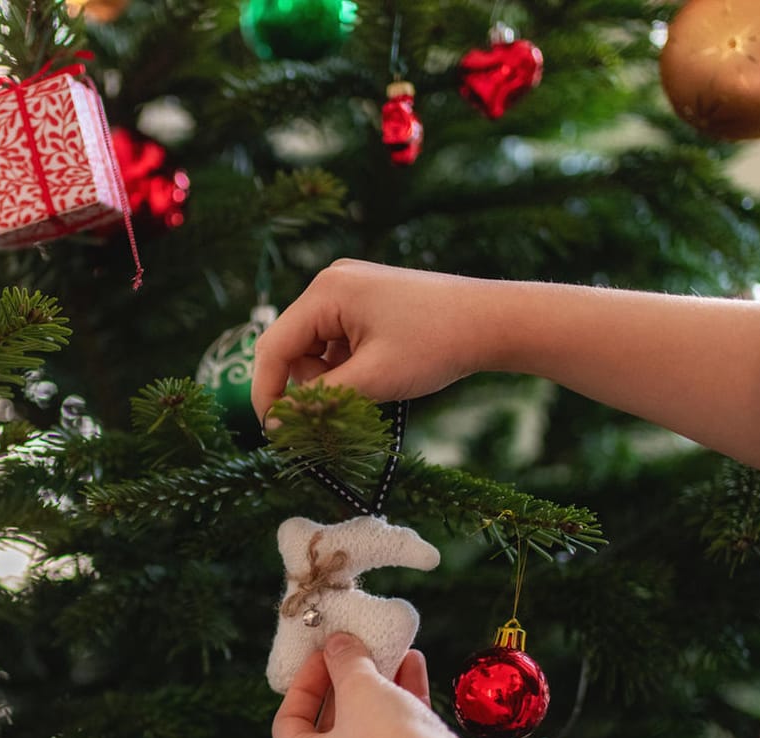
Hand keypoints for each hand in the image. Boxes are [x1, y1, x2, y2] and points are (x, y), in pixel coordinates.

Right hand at [251, 261, 499, 422]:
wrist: (492, 321)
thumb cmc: (436, 345)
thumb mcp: (371, 380)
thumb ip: (319, 402)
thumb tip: (276, 424)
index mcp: (326, 292)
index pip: (273, 347)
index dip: (267, 393)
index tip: (275, 433)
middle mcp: (331, 282)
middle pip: (291, 346)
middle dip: (306, 385)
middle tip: (336, 410)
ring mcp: (349, 288)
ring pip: (313, 347)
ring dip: (329, 377)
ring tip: (369, 386)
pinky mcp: (365, 299)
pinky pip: (335, 339)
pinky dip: (345, 364)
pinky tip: (376, 371)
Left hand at [271, 633, 501, 737]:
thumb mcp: (360, 689)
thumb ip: (346, 661)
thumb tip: (338, 644)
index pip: (289, 722)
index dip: (303, 682)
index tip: (324, 654)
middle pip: (331, 720)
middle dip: (346, 678)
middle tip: (356, 647)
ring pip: (370, 723)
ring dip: (379, 683)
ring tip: (389, 649)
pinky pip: (400, 730)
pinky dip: (404, 696)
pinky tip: (414, 662)